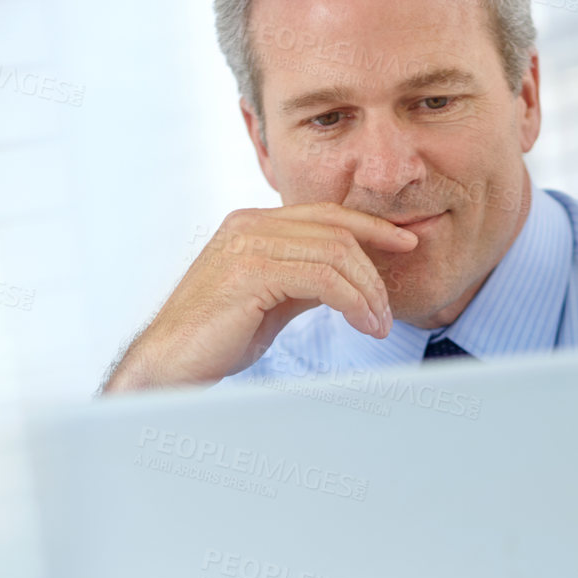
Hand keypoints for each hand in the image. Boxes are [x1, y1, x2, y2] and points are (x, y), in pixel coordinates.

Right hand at [102, 203, 419, 392]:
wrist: (171, 362)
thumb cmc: (217, 338)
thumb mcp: (271, 301)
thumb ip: (303, 281)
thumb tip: (345, 280)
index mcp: (253, 225)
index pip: (326, 214)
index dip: (371, 226)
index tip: (406, 241)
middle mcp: (250, 225)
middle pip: (337, 232)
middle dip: (375, 270)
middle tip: (389, 310)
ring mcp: (248, 244)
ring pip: (335, 254)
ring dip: (367, 292)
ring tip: (378, 324)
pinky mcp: (251, 271)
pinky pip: (322, 278)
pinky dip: (352, 301)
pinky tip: (362, 323)